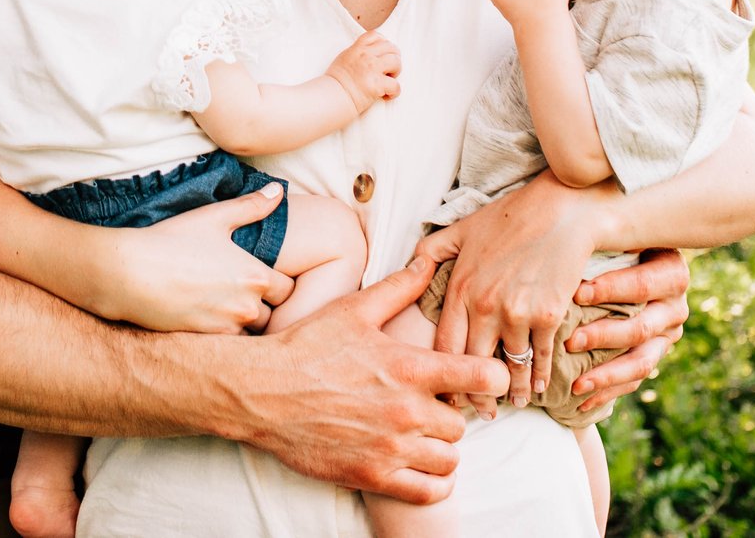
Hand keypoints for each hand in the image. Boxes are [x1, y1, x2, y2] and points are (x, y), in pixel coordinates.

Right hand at [95, 185, 293, 331]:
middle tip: (245, 293)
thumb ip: (251, 206)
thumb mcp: (214, 217)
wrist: (130, 273)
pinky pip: (230, 346)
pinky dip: (225, 334)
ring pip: (253, 334)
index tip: (266, 277)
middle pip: (275, 316)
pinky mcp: (206, 342)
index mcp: (256, 276)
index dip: (280, 283)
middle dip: (266, 306)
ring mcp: (226, 328)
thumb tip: (279, 190)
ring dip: (247, 324)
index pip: (289, 290)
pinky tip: (209, 317)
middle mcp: (247, 307)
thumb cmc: (172, 240)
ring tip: (226, 306)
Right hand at [238, 255, 506, 503]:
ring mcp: (391, 447)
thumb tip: (428, 262)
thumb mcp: (354, 310)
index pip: (483, 376)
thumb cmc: (307, 348)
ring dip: (442, 448)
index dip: (493, 375)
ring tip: (423, 435)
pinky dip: (433, 483)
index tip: (485, 377)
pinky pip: (429, 492)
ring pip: (450, 459)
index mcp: (409, 367)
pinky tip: (421, 466)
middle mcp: (406, 410)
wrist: (260, 392)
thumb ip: (399, 289)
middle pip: (463, 423)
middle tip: (429, 406)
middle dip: (451, 414)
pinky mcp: (374, 476)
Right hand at [326, 31, 401, 112]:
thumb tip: (369, 53)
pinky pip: (396, 85)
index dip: (384, 44)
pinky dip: (394, 92)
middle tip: (389, 70)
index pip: (376, 36)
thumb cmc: (335, 82)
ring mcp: (372, 69)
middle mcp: (366, 55)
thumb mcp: (344, 59)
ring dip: (395, 73)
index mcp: (357, 49)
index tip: (384, 54)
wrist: (330, 97)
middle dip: (394, 58)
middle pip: (391, 47)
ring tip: (388, 81)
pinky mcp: (377, 84)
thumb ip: (357, 53)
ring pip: (396, 62)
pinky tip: (386, 96)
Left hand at [414, 174, 604, 417]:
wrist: (562, 211)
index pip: (444, 346)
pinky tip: (536, 388)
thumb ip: (432, 251)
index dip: (443, 374)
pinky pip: (540, 358)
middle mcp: (485, 307)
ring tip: (508, 404)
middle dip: (475, 394)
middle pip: (472, 366)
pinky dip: (538, 377)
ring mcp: (518, 314)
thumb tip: (409, 267)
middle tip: (478, 411)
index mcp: (461, 289)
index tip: (445, 391)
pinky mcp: (549, 316)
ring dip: (509, 391)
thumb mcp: (462, 229)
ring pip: (508, 367)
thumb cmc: (510, 217)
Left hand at [562, 248, 690, 404]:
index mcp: (671, 271)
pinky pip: (635, 381)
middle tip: (569, 341)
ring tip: (576, 383)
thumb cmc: (614, 242)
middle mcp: (675, 306)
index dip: (612, 290)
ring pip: (642, 362)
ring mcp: (668, 336)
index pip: (643, 284)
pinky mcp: (656, 356)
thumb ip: (603, 235)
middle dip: (603, 336)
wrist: (637, 260)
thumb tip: (570, 228)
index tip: (577, 293)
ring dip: (607, 375)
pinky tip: (581, 399)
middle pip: (642, 327)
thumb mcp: (618, 233)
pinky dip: (608, 391)